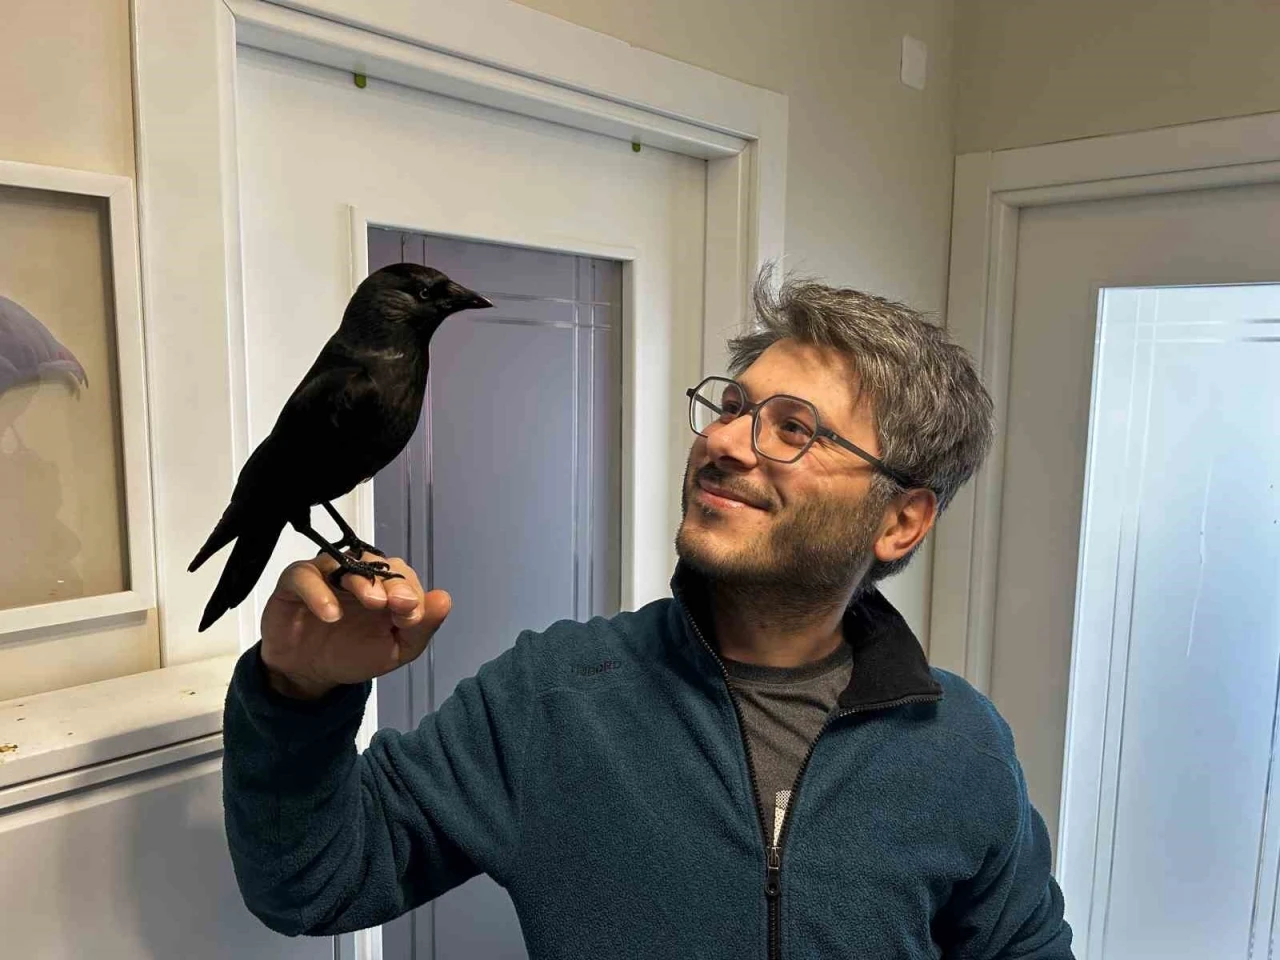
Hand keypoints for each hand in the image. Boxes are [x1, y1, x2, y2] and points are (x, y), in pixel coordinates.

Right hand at [259, 552, 450, 699]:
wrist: (308, 673)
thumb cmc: (353, 654)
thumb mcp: (395, 649)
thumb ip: (421, 627)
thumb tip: (444, 599)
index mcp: (385, 587)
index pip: (404, 576)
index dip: (412, 592)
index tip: (413, 616)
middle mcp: (356, 574)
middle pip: (378, 564)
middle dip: (393, 583)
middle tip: (398, 604)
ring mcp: (325, 575)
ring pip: (345, 562)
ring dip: (364, 581)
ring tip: (374, 603)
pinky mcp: (294, 583)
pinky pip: (304, 576)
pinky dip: (319, 592)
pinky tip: (332, 614)